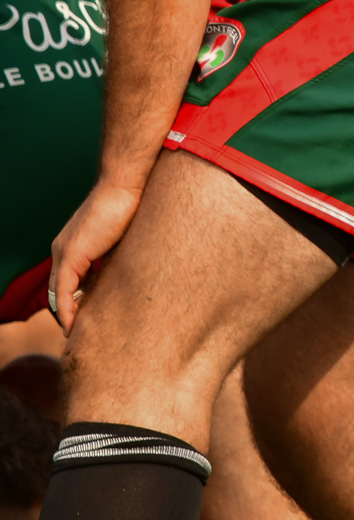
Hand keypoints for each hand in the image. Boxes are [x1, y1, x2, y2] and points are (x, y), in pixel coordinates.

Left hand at [48, 180, 144, 331]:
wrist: (124, 187)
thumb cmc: (129, 206)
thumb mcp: (119, 237)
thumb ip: (114, 254)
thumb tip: (127, 268)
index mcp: (72, 245)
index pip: (66, 279)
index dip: (72, 299)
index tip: (83, 317)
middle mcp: (62, 249)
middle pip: (58, 289)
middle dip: (66, 310)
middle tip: (77, 330)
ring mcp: (64, 252)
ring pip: (58, 293)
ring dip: (66, 314)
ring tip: (75, 333)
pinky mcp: (72, 255)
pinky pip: (64, 290)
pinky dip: (67, 309)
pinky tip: (74, 324)